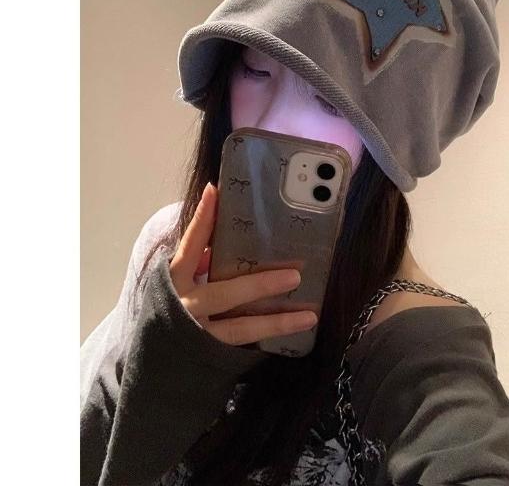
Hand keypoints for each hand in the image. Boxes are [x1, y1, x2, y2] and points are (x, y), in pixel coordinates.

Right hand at [169, 182, 317, 345]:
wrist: (150, 365)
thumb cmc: (167, 312)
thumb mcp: (174, 285)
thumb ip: (196, 264)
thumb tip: (220, 242)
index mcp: (174, 281)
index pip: (190, 245)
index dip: (202, 219)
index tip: (215, 192)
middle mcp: (185, 306)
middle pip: (226, 293)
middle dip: (261, 285)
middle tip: (295, 276)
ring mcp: (198, 334)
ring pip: (241, 327)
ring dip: (277, 321)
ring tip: (309, 316)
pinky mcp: (210, 356)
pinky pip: (244, 344)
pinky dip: (269, 337)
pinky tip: (295, 333)